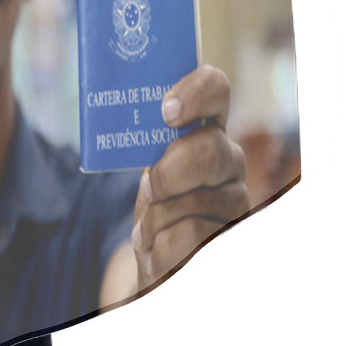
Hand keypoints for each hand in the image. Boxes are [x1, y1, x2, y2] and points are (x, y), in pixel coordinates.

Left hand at [131, 65, 249, 289]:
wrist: (158, 257)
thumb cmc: (152, 201)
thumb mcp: (143, 166)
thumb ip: (140, 139)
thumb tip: (107, 115)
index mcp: (206, 128)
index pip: (215, 89)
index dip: (195, 93)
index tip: (166, 111)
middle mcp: (230, 158)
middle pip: (209, 152)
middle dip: (168, 174)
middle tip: (149, 188)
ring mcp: (237, 199)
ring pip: (195, 204)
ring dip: (156, 221)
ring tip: (151, 229)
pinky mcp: (232, 236)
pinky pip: (191, 240)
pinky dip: (161, 249)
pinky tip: (160, 251)